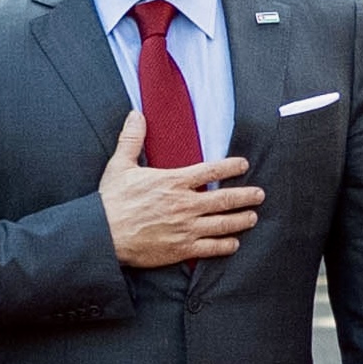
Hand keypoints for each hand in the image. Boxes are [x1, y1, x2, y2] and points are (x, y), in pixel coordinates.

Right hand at [99, 111, 262, 267]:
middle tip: (259, 195)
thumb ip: (132, 139)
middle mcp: (184, 205)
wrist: (103, 234)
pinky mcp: (181, 249)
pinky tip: (233, 243)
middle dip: (246, 196)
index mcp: (173, 182)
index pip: (210, 171)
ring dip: (241, 220)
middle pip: (225, 199)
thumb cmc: (111, 201)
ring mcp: (185, 228)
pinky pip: (210, 248)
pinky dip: (225, 245)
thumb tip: (135, 114)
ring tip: (252, 217)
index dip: (231, 167)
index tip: (243, 164)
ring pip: (223, 224)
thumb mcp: (120, 165)